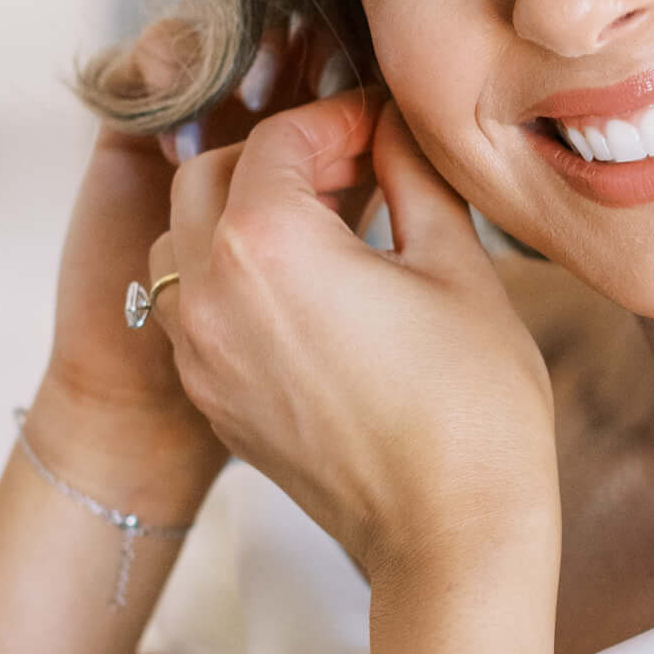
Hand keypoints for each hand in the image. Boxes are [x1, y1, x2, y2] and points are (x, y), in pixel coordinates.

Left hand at [147, 93, 559, 591]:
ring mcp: (202, 352)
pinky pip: (192, 308)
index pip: (280, 138)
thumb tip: (393, 127)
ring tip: (318, 227)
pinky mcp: (212, 397)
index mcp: (269, 245)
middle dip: (276, 157)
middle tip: (351, 165)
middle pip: (209, 175)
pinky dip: (228, 278)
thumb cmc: (471, 409)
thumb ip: (412, 177)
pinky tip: (301, 291)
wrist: (451, 534)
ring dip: (236, 215)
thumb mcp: (456, 266)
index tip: (380, 127)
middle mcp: (213, 292)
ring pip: (181, 242)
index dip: (337, 119)